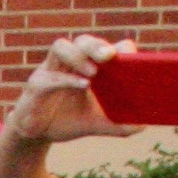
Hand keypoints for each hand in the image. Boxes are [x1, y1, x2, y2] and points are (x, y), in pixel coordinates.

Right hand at [2, 34, 141, 142]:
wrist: (36, 136)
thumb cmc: (66, 120)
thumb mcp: (95, 124)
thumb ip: (116, 124)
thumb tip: (142, 126)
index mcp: (87, 66)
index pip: (104, 48)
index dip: (119, 49)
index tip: (132, 59)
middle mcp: (69, 62)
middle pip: (83, 41)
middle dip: (97, 46)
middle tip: (110, 56)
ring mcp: (50, 70)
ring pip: (61, 47)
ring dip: (78, 56)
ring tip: (93, 72)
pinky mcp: (35, 85)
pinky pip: (49, 76)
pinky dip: (66, 80)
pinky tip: (81, 86)